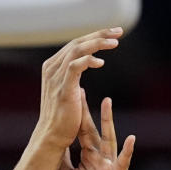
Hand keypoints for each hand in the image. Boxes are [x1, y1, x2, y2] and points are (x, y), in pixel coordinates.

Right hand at [33, 28, 123, 150]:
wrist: (52, 136)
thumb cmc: (62, 117)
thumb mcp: (67, 88)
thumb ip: (73, 74)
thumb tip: (84, 64)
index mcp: (52, 67)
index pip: (75, 44)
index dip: (94, 36)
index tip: (112, 34)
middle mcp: (52, 69)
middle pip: (77, 42)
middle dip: (99, 34)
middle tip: (118, 31)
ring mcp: (56, 78)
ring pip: (77, 50)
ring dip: (97, 43)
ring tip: (114, 42)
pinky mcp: (64, 88)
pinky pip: (75, 66)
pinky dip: (88, 60)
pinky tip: (101, 62)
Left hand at [58, 95, 134, 169]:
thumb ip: (64, 160)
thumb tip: (55, 143)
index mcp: (87, 159)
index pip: (81, 133)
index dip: (76, 117)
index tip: (72, 98)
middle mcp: (99, 159)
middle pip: (93, 131)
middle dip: (88, 112)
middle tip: (84, 90)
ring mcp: (109, 168)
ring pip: (109, 140)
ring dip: (108, 122)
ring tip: (107, 103)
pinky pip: (123, 164)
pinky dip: (127, 152)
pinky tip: (131, 139)